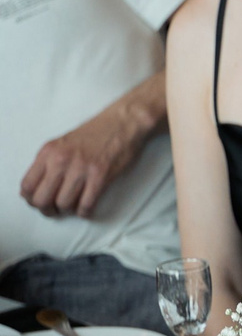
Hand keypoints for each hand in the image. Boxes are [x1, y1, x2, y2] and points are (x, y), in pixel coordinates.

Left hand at [20, 106, 147, 218]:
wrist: (121, 123)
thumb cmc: (93, 135)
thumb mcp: (61, 144)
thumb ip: (46, 163)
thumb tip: (34, 188)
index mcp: (48, 152)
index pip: (27, 185)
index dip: (31, 200)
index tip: (39, 202)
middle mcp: (60, 160)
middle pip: (42, 198)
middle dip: (47, 210)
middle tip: (54, 210)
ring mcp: (81, 169)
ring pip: (64, 204)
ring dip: (67, 211)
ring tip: (73, 207)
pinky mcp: (100, 176)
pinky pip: (86, 204)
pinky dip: (85, 212)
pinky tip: (86, 209)